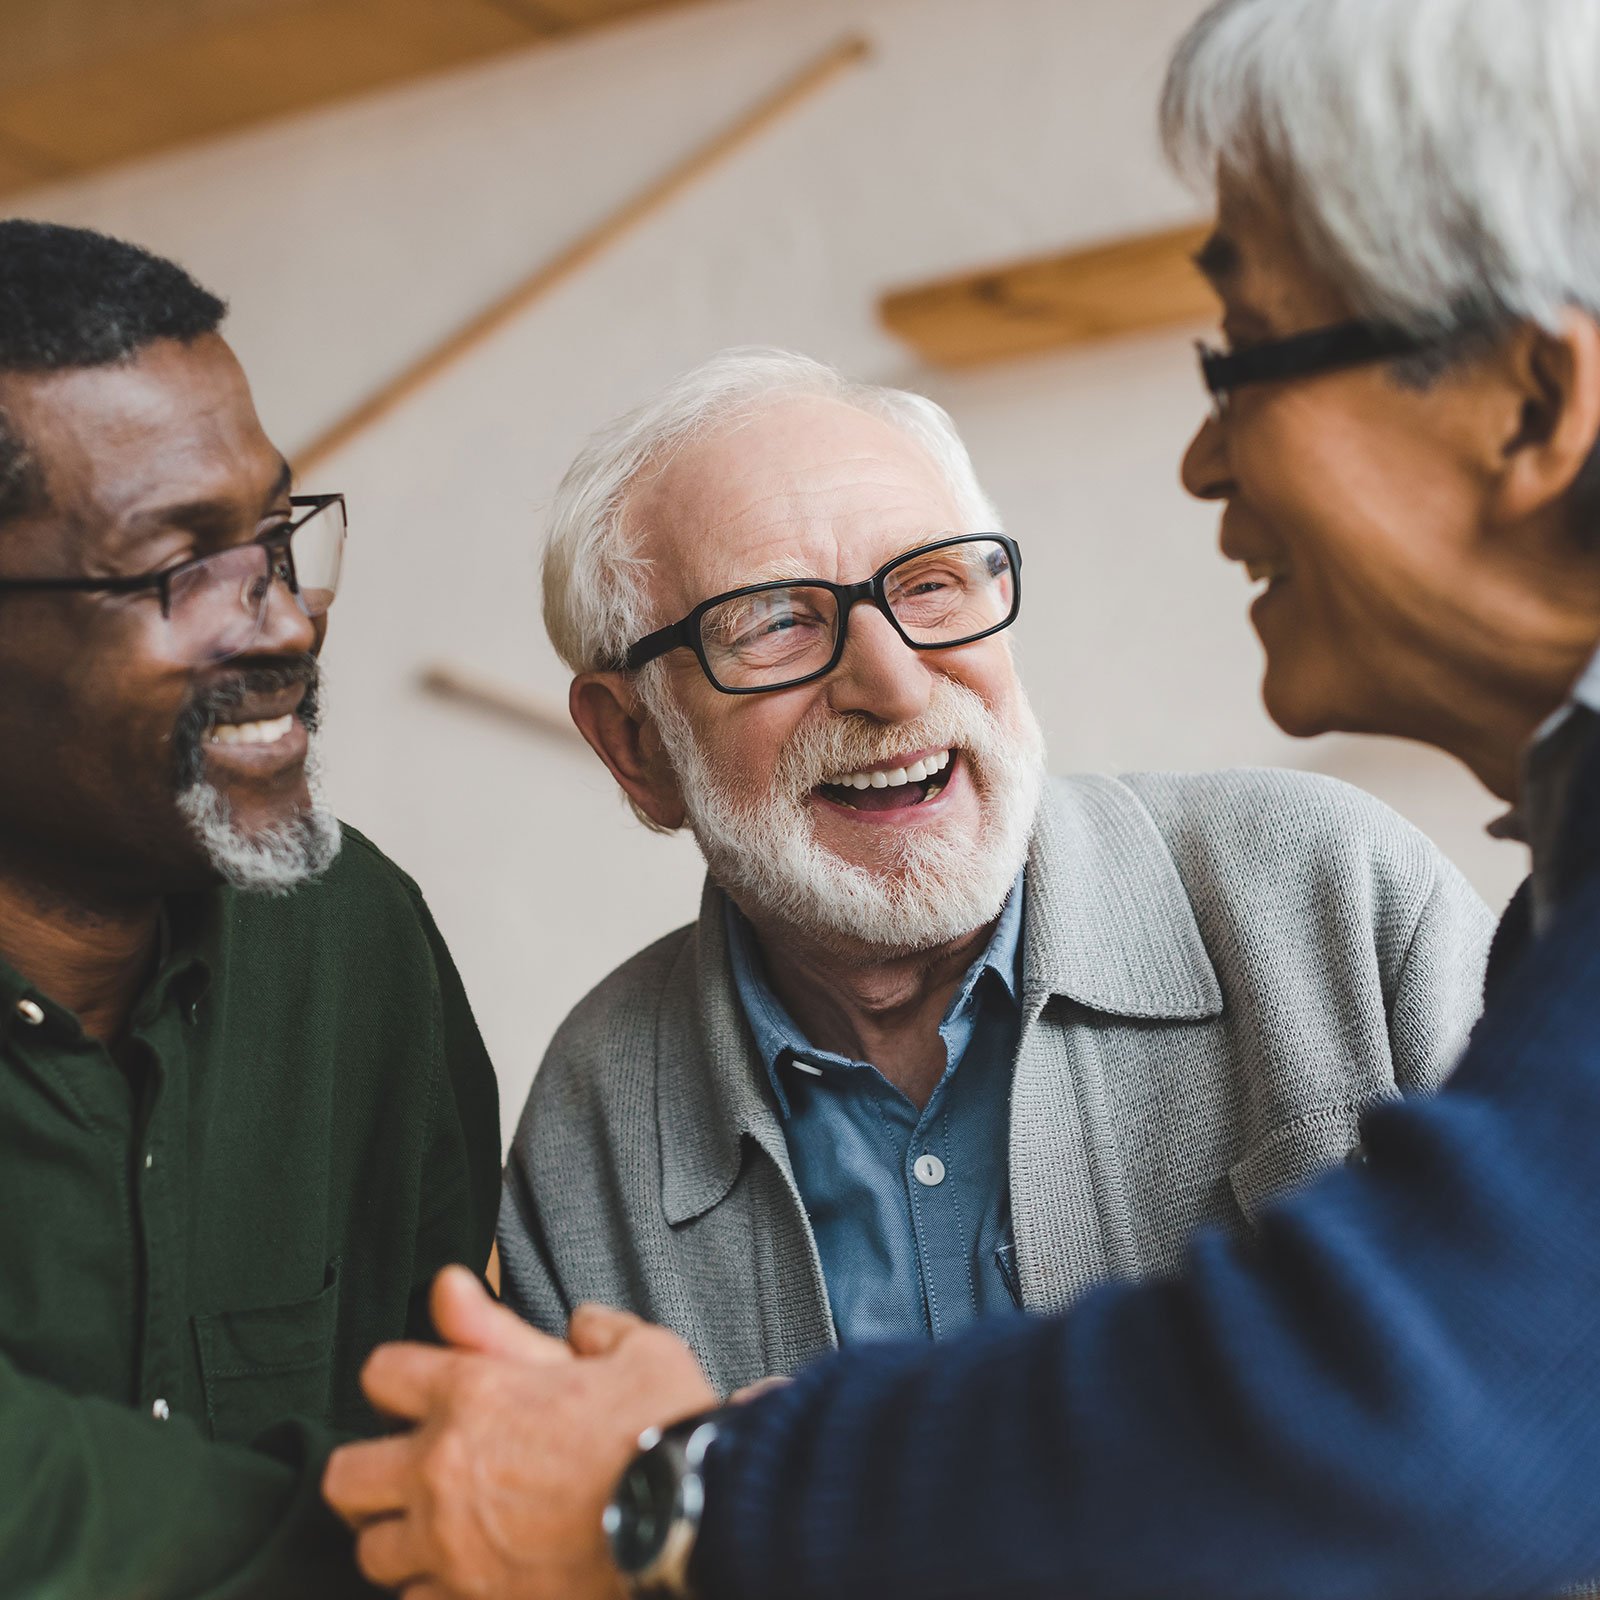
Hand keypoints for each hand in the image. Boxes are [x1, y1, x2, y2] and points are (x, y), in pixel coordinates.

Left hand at [322, 1268, 717, 1599]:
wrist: (693, 1518)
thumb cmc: (663, 1429)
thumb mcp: (632, 1350)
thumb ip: (591, 1329)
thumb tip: (576, 1318)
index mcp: (474, 1391)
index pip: (382, 1372)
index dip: (403, 1375)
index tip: (427, 1389)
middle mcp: (443, 1468)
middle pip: (346, 1473)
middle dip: (370, 1469)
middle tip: (407, 1471)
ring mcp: (450, 1545)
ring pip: (370, 1551)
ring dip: (398, 1538)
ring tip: (437, 1533)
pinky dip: (433, 1592)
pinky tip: (465, 1579)